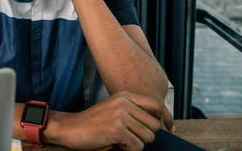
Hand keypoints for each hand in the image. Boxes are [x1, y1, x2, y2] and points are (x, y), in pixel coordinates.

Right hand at [54, 91, 173, 150]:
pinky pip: (137, 146)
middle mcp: (124, 102)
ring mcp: (120, 115)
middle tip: (130, 138)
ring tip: (120, 140)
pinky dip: (129, 150)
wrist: (70, 128)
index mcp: (124, 95)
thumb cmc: (92, 122)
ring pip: (147, 138)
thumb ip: (132, 110)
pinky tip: (117, 144)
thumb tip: (158, 122)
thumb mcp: (114, 108)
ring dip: (136, 144)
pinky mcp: (117, 129)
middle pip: (154, 125)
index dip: (166, 117)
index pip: (155, 104)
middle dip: (145, 136)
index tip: (171, 126)